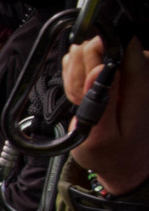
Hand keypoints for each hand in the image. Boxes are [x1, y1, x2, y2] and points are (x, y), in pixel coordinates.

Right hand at [62, 35, 148, 194]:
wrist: (120, 161)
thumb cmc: (113, 152)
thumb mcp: (102, 136)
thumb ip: (102, 102)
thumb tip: (99, 68)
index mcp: (140, 83)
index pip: (122, 44)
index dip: (96, 55)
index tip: (88, 79)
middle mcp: (134, 70)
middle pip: (98, 45)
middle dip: (82, 72)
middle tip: (82, 100)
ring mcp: (120, 69)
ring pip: (85, 52)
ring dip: (76, 79)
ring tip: (82, 102)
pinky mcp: (108, 71)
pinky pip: (81, 62)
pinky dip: (75, 80)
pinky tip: (81, 98)